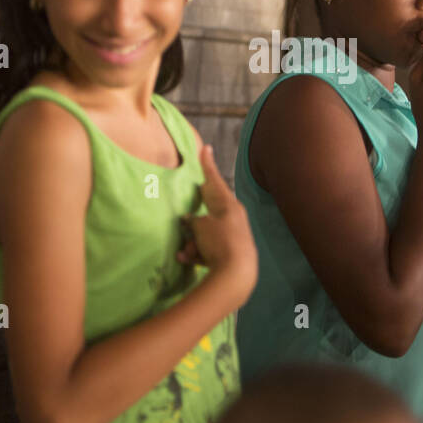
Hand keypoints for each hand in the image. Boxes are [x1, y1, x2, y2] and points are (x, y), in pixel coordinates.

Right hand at [178, 146, 256, 303]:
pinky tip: (188, 260)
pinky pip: (206, 249)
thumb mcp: (202, 226)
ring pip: (203, 233)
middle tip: (185, 225)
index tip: (205, 148)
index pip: (214, 181)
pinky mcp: (227, 254)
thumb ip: (194, 220)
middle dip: (191, 223)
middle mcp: (232, 219)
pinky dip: (196, 253)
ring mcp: (231, 237)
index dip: (207, 165)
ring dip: (191, 242)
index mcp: (229, 206)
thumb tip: (191, 221)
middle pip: (206, 212)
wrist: (236, 275)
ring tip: (187, 252)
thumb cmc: (220, 242)